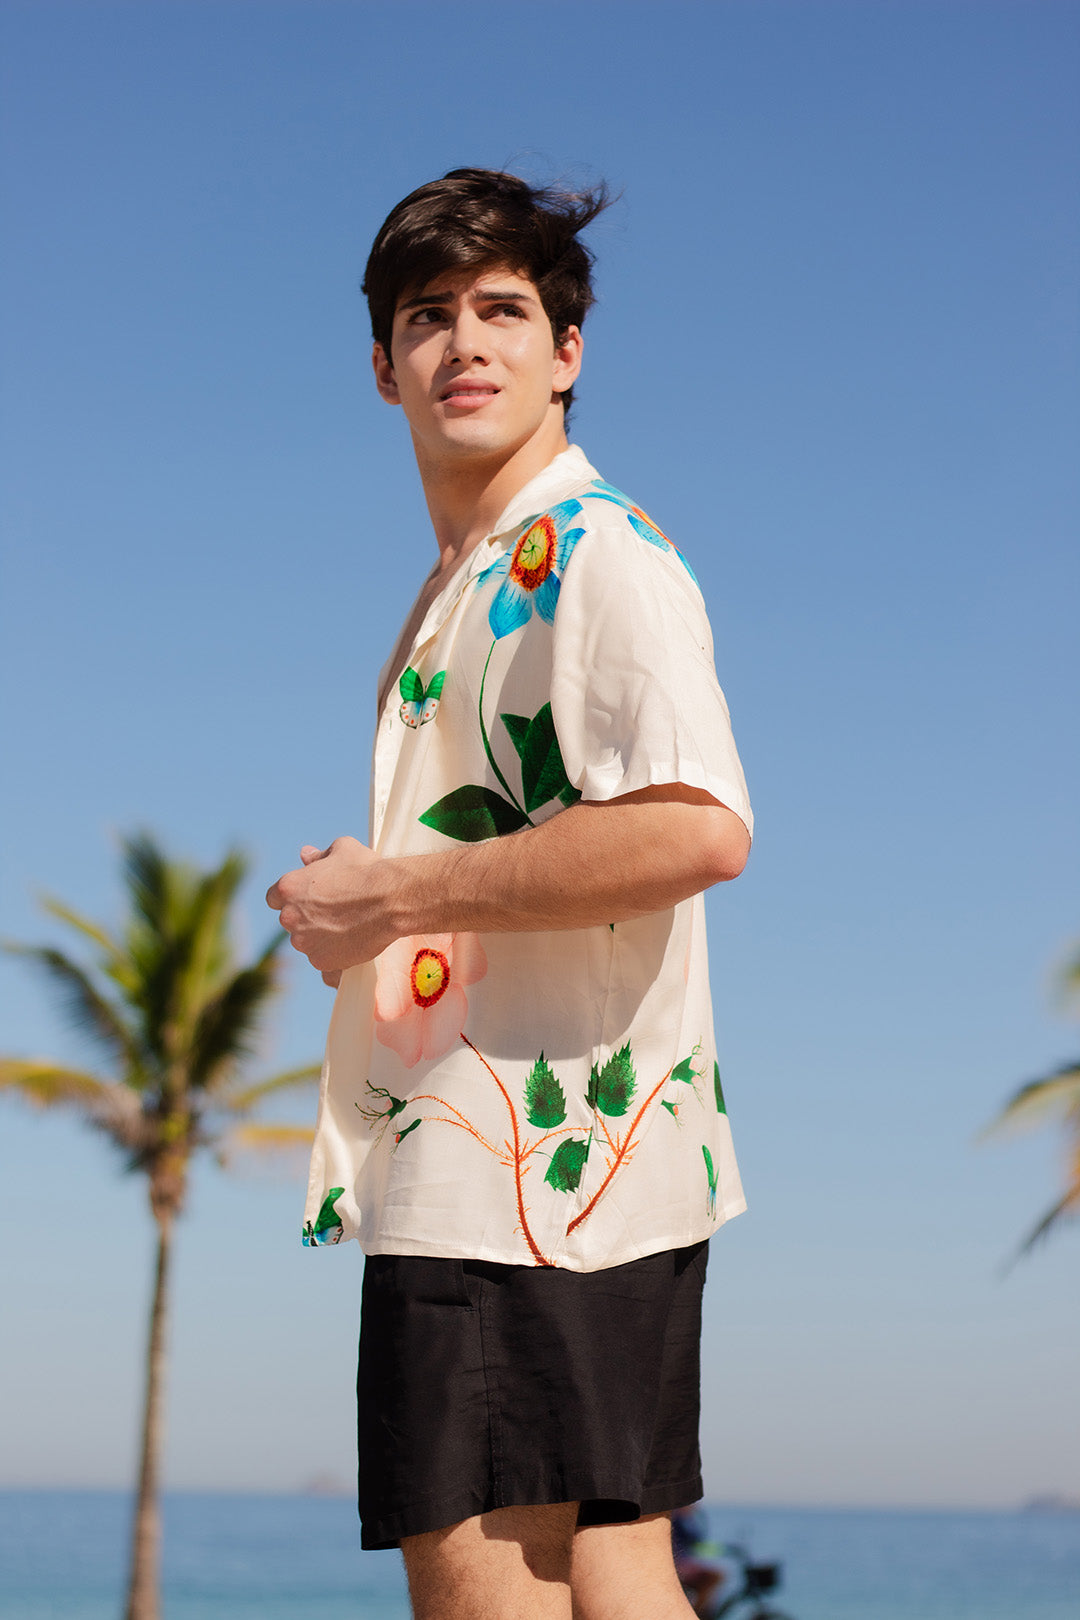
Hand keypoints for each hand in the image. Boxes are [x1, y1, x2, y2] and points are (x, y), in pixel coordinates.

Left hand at [265, 836, 395, 974]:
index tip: (308, 898)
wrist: (391, 900)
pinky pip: (322, 960)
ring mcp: (304, 942)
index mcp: (288, 888)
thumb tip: (305, 855)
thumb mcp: (342, 849)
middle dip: (306, 917)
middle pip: (290, 921)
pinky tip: (351, 943)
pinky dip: (332, 954)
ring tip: (346, 927)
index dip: (292, 897)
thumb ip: (319, 855)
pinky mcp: (322, 962)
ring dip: (318, 937)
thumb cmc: (367, 870)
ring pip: (305, 942)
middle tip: (333, 912)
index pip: (274, 898)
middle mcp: (290, 917)